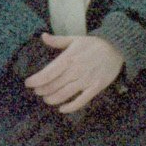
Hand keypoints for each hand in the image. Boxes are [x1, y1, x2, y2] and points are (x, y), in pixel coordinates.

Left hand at [4, 35, 121, 145]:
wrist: (117, 48)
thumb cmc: (94, 44)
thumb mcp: (75, 39)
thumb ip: (58, 40)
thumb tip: (42, 36)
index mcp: (68, 58)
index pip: (47, 73)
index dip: (36, 81)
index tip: (28, 84)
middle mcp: (75, 70)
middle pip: (53, 85)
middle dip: (42, 91)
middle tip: (38, 92)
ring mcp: (86, 80)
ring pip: (64, 94)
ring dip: (52, 99)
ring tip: (47, 99)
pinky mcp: (95, 88)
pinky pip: (81, 101)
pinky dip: (70, 107)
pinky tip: (62, 109)